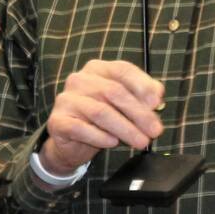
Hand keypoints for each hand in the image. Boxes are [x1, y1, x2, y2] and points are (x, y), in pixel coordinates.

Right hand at [40, 59, 164, 178]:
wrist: (70, 144)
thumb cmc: (100, 121)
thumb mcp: (123, 106)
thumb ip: (140, 98)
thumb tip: (156, 98)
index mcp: (97, 69)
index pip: (122, 70)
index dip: (142, 85)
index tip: (157, 103)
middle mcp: (79, 80)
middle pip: (114, 92)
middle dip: (139, 113)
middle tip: (155, 131)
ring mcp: (66, 100)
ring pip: (101, 112)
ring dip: (125, 129)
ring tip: (141, 142)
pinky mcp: (58, 121)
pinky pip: (81, 128)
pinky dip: (100, 137)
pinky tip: (113, 143)